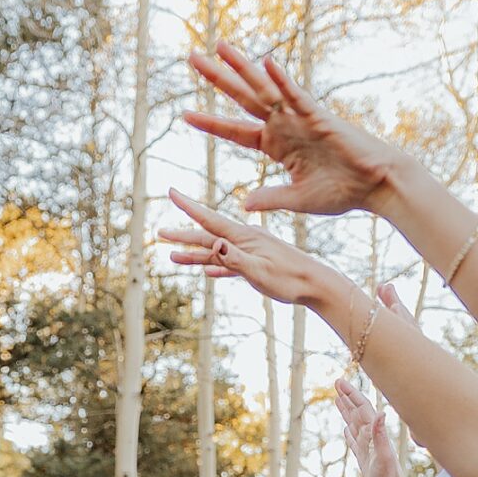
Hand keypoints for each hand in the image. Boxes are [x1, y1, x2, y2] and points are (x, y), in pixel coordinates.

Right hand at [161, 191, 332, 308]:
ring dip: (194, 254)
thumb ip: (235, 258)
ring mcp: (251, 252)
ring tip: (173, 257)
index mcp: (244, 237)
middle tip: (160, 232)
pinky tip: (208, 272)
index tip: (171, 192)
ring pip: (216, 252)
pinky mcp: (257, 266)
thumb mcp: (260, 271)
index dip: (189, 207)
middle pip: (207, 236)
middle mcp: (245, 240)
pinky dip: (216, 267)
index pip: (210, 220)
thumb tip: (213, 245)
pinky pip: (230, 265)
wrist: (317, 284)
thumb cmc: (291, 279)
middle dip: (183, 235)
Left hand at [185, 43, 408, 217]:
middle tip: (192, 58)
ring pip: (264, 89)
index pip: (236, 131)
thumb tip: (244, 204)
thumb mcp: (297, 199)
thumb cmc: (341, 192)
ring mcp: (300, 118)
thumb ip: (271, 198)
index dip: (211, 123)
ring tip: (219, 47)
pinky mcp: (320, 117)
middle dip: (217, 78)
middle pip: (243, 98)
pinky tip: (266, 63)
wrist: (374, 186)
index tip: (185, 114)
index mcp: (277, 146)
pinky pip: (298, 96)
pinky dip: (283, 81)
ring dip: (242, 68)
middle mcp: (284, 126)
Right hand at [336, 363, 420, 476]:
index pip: (361, 407)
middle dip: (347, 396)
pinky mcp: (365, 458)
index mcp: (374, 433)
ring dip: (346, 410)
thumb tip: (381, 413)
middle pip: (357, 411)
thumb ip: (381, 434)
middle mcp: (371, 436)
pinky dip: (349, 433)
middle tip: (336, 382)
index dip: (351, 394)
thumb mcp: (383, 456)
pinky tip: (346, 430)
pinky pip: (354, 441)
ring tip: (338, 400)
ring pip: (354, 423)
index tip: (339, 382)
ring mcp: (367, 446)